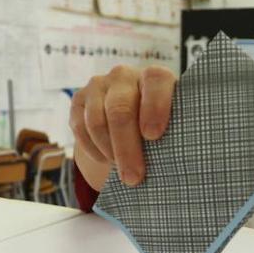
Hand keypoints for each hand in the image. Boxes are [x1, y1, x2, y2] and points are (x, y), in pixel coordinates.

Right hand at [70, 65, 176, 187]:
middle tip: (134, 177)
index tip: (153, 136)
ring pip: (97, 122)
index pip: (155, 81)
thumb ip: (174, 133)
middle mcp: (124, 75)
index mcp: (154, 77)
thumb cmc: (158, 125)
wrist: (128, 119)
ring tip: (123, 172)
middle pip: (120, 110)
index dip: (155, 107)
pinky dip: (94, 150)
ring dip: (109, 152)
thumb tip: (173, 164)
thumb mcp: (171, 125)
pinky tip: (107, 161)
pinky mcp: (79, 99)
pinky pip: (81, 128)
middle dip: (126, 148)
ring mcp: (98, 85)